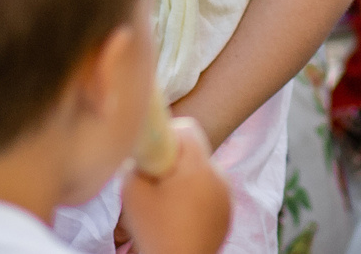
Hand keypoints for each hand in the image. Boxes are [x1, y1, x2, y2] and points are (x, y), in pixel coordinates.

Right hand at [121, 118, 232, 253]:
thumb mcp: (132, 193)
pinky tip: (180, 219)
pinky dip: (195, 199)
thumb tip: (144, 157)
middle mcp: (220, 175)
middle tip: (156, 188)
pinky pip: (210, 193)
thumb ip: (136, 166)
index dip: (166, 137)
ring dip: (184, 182)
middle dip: (174, 164)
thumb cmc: (155, 230)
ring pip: (201, 173)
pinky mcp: (228, 212)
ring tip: (167, 208)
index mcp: (199, 166)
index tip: (153, 160)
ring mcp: (227, 195)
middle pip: (194, 152)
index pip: (188, 129)